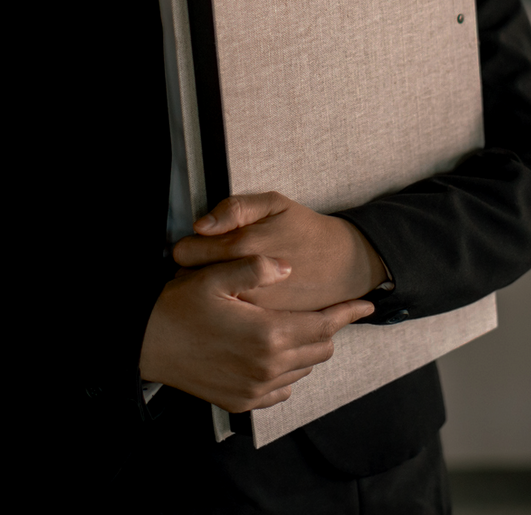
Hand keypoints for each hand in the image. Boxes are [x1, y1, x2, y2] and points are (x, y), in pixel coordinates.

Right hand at [138, 256, 375, 412]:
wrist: (145, 345)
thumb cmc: (178, 308)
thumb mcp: (214, 277)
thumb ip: (256, 268)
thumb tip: (288, 267)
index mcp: (268, 334)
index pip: (324, 324)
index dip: (348, 312)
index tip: (366, 303)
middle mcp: (268, 367)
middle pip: (320, 349)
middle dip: (328, 328)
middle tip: (326, 309)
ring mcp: (256, 389)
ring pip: (304, 369)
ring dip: (308, 348)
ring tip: (299, 327)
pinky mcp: (243, 402)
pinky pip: (282, 390)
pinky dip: (288, 371)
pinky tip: (277, 353)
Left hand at [173, 192, 388, 311]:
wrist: (343, 264)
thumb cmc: (305, 230)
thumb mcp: (274, 204)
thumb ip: (235, 208)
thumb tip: (201, 226)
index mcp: (244, 244)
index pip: (187, 252)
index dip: (189, 248)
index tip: (197, 247)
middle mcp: (245, 280)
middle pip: (191, 280)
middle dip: (193, 272)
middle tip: (210, 266)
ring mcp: (254, 308)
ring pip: (207, 303)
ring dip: (209, 294)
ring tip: (224, 283)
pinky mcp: (264, 326)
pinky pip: (229, 320)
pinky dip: (228, 311)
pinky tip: (239, 300)